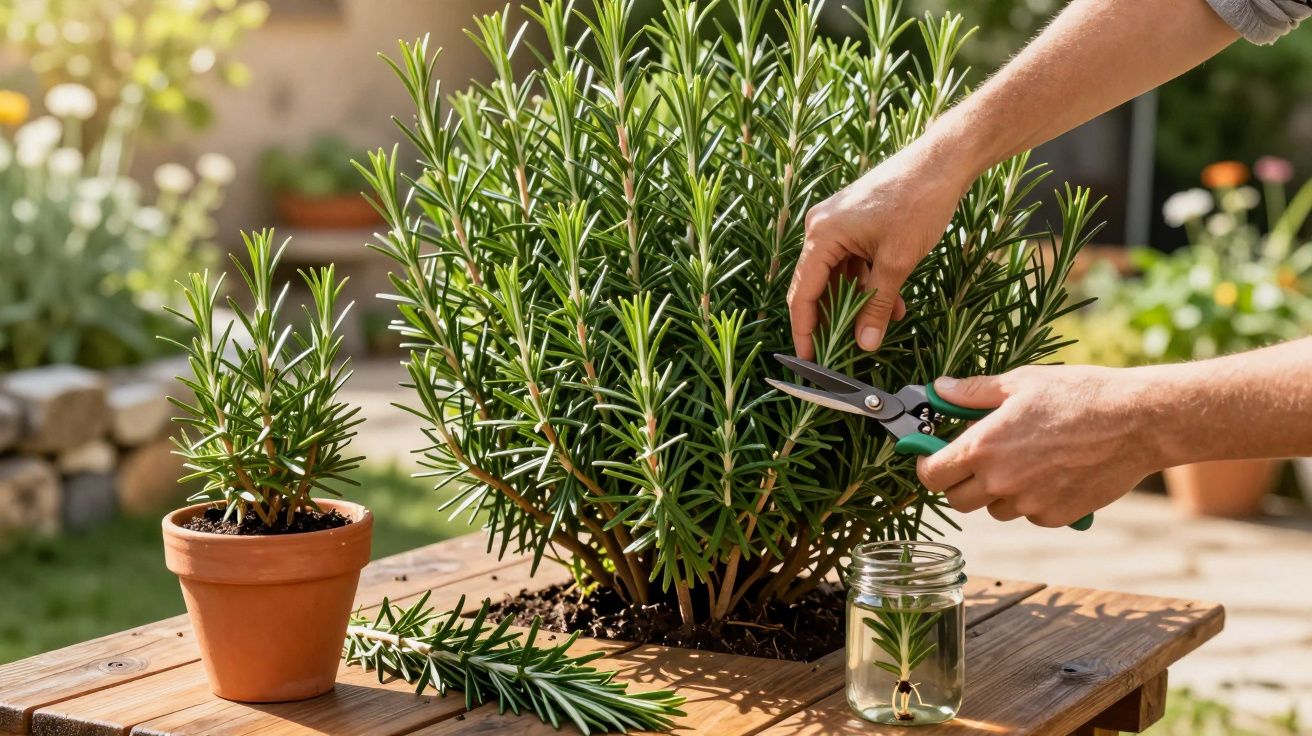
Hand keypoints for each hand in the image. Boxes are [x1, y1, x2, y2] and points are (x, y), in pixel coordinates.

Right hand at [787, 142, 968, 358]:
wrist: (943, 161)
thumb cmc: (918, 202)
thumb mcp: (897, 262)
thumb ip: (877, 305)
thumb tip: (865, 344)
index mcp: (822, 235)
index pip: (803, 293)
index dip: (804, 330)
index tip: (808, 360)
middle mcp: (822, 228)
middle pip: (817, 286)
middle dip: (832, 319)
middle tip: (840, 352)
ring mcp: (838, 224)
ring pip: (839, 276)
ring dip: (858, 302)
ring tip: (879, 328)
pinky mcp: (854, 222)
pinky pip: (853, 262)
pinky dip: (869, 283)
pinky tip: (893, 303)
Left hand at [915, 365, 1158, 527]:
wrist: (1137, 421)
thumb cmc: (1079, 394)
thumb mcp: (1020, 382)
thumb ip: (973, 392)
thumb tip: (939, 390)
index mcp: (983, 447)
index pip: (930, 475)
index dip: (927, 465)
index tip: (934, 455)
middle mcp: (1000, 481)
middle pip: (957, 500)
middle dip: (959, 482)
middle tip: (976, 461)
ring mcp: (1029, 503)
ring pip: (994, 510)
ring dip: (997, 493)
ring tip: (1022, 462)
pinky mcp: (1056, 516)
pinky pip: (1029, 515)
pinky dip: (1032, 501)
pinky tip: (1051, 473)